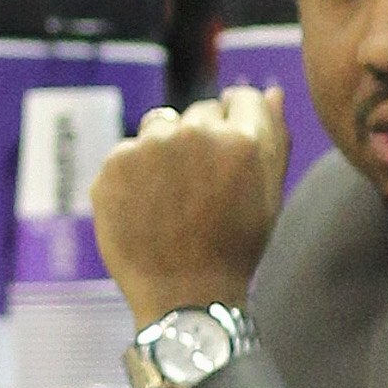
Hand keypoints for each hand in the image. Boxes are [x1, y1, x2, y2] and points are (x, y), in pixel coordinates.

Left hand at [91, 84, 286, 328]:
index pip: (239, 98)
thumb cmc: (235, 247)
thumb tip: (271, 91)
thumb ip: (274, 136)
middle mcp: (195, 132)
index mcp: (242, 138)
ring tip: (173, 197)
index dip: (237, 124)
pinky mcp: (114, 163)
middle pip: (200, 112)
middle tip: (202, 188)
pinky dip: (134, 173)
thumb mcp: (269, 194)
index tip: (229, 154)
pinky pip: (128, 151)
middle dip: (202, 139)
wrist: (183, 296)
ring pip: (160, 125)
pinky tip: (146, 208)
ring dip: (165, 149)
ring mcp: (150, 146)